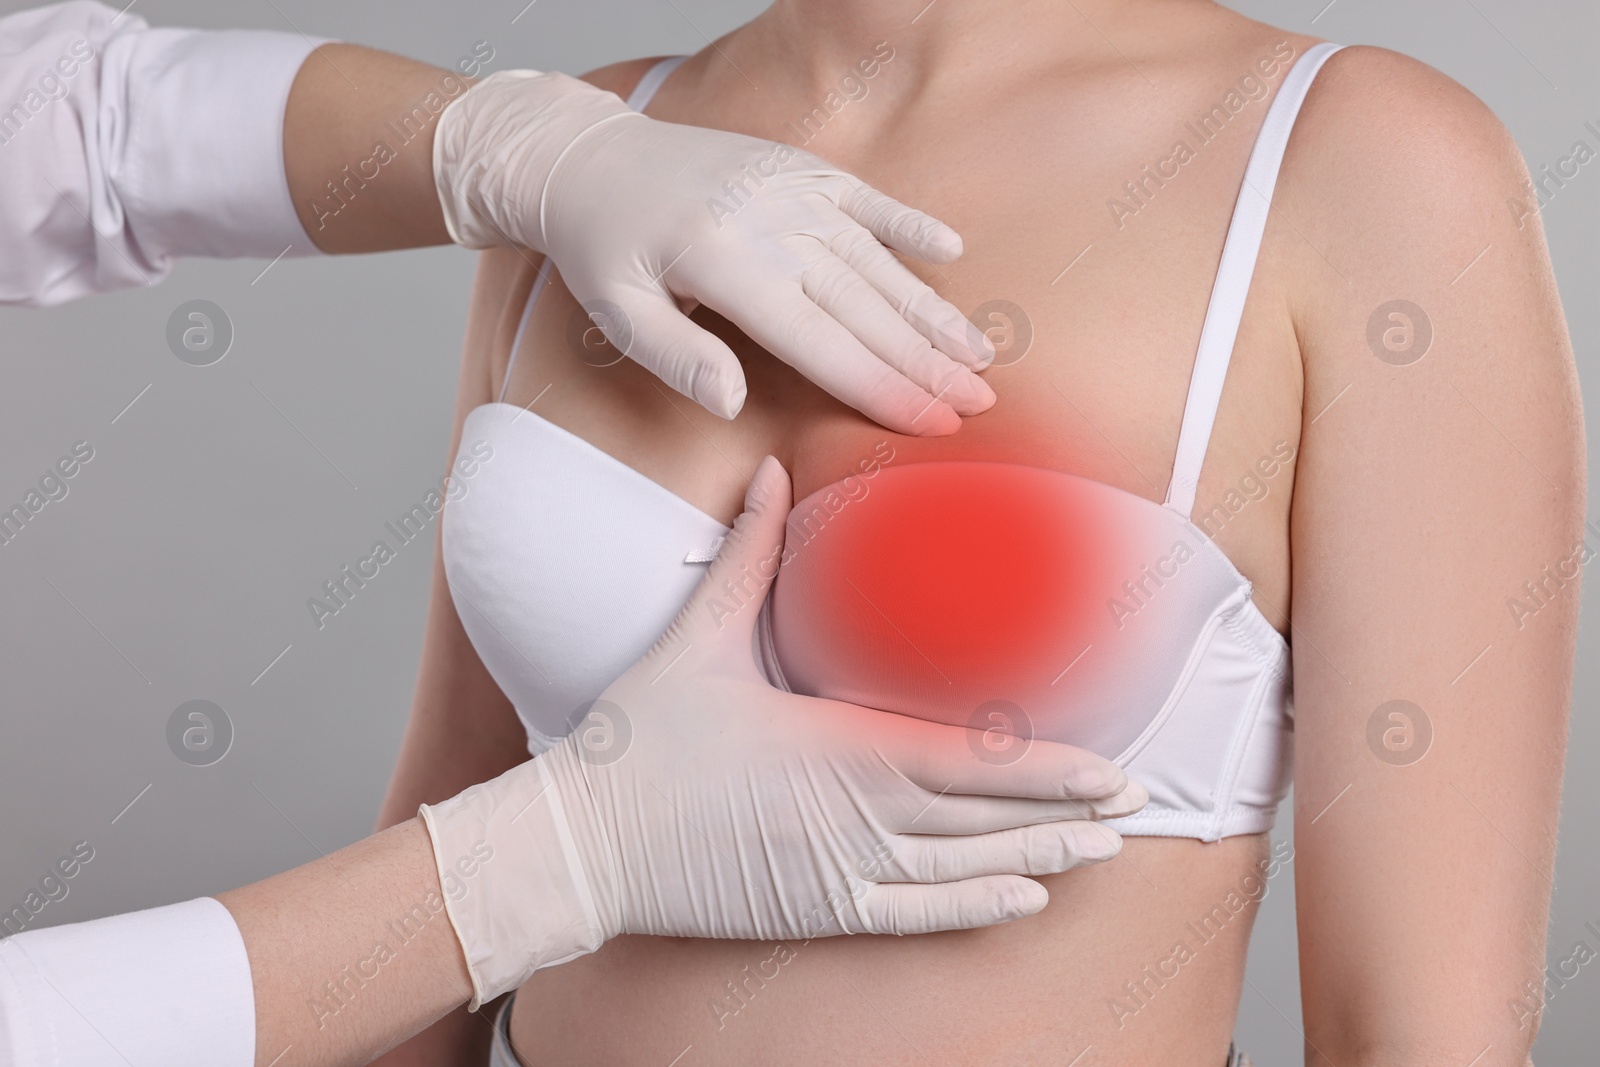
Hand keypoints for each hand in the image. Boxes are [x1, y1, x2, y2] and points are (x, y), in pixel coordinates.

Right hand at [421, 456, 1144, 1008]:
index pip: (967, 758)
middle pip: (984, 817)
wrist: (582, 844)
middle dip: (1065, 810)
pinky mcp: (817, 910)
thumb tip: (773, 474)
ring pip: (962, 870)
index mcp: (835, 744)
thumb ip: (749, 555)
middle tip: (1134, 800)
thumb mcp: (698, 639)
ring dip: (1038, 859)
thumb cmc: (641, 744)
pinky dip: (974, 910)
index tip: (1108, 762)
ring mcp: (838, 870)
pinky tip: (1022, 903)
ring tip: (1100, 852)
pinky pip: (913, 917)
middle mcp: (853, 814)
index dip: (1046, 767)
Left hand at [432, 70, 995, 434]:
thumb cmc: (602, 245)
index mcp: (725, 265)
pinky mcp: (797, 169)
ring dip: (930, 310)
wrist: (589, 158)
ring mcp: (789, 190)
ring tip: (979, 354)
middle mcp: (770, 223)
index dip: (881, 387)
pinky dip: (909, 224)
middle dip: (926, 360)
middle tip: (979, 401)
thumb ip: (674, 357)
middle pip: (864, 307)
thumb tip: (732, 404)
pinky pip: (865, 198)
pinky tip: (952, 253)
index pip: (820, 343)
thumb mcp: (614, 309)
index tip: (931, 421)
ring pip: (876, 260)